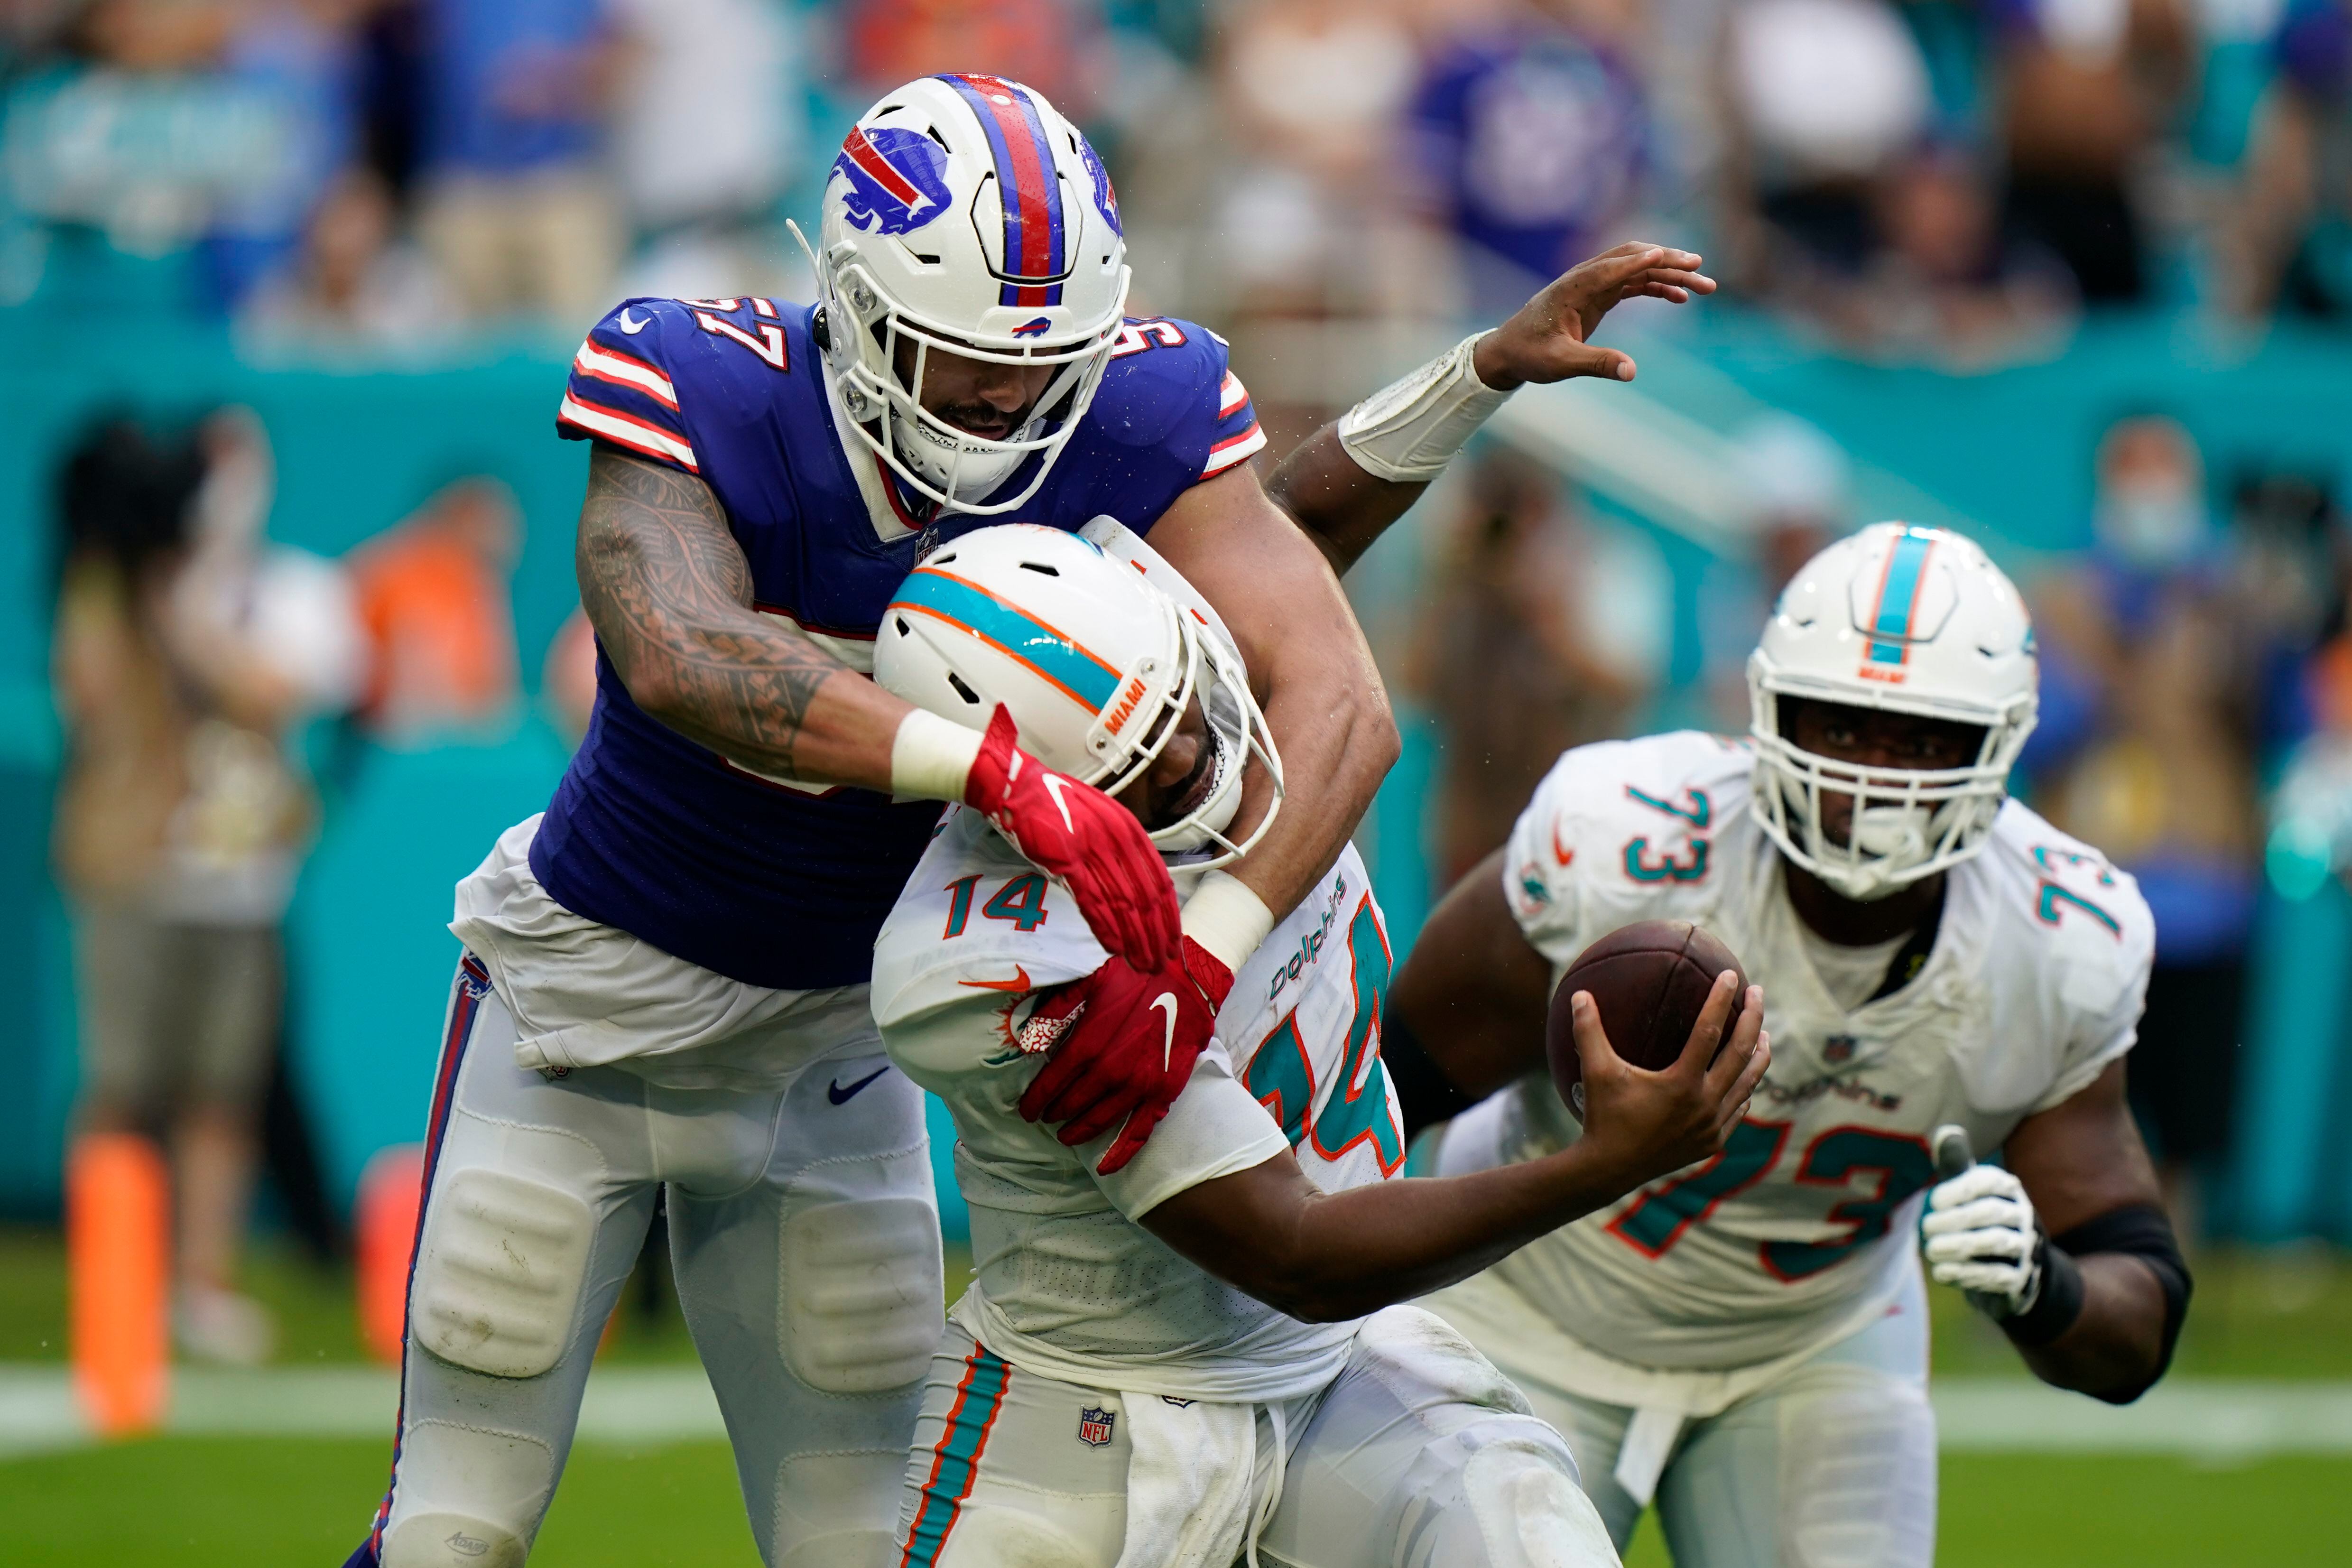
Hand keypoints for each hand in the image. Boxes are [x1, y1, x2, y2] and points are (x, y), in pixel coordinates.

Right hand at [964, 705, 1180, 970]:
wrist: (1016, 785)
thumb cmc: (1054, 803)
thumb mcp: (1098, 818)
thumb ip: (1117, 848)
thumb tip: (1132, 885)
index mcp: (1128, 828)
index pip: (1158, 880)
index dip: (1168, 914)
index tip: (1173, 940)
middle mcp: (1117, 839)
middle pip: (1146, 896)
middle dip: (1157, 934)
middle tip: (1163, 962)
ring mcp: (1092, 849)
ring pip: (1123, 902)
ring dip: (1136, 938)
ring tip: (1144, 963)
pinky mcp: (1066, 859)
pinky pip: (1092, 899)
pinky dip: (1106, 926)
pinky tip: (1116, 947)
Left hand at [1017, 937, 1230, 1174]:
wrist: (1188, 977)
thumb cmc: (1135, 974)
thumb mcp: (1089, 978)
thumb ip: (1057, 1010)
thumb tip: (1028, 1041)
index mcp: (1092, 1041)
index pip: (1055, 1079)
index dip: (1038, 1097)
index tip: (1026, 1109)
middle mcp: (1115, 1068)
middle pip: (1075, 1101)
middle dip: (1056, 1113)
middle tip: (1044, 1119)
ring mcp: (1142, 1083)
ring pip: (1103, 1118)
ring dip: (1081, 1131)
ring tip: (1066, 1136)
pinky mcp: (1165, 1090)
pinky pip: (1141, 1128)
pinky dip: (1123, 1150)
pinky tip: (1106, 1166)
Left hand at [1471, 243, 1717, 390]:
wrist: (1510, 350)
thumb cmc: (1530, 354)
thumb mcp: (1561, 363)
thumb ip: (1595, 364)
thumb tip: (1631, 371)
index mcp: (1573, 288)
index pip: (1611, 268)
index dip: (1640, 261)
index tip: (1667, 256)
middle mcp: (1585, 278)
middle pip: (1633, 258)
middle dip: (1667, 260)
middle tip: (1700, 269)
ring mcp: (1593, 284)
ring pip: (1638, 268)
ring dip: (1670, 273)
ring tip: (1704, 286)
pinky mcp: (1598, 294)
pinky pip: (1634, 283)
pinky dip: (1657, 287)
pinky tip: (1679, 298)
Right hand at [1568, 972, 1768, 1191]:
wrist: (1610, 1170)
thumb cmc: (1602, 1116)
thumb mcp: (1595, 1071)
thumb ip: (1588, 1031)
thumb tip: (1579, 994)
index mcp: (1681, 1083)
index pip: (1709, 1032)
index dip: (1720, 1000)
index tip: (1731, 975)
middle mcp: (1704, 1104)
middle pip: (1741, 1053)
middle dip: (1753, 1019)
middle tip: (1757, 993)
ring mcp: (1712, 1126)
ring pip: (1748, 1083)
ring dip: (1760, 1055)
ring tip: (1765, 1034)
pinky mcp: (1712, 1142)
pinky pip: (1738, 1109)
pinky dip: (1746, 1089)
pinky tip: (1747, 1079)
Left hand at [1922, 1163, 2044, 1317]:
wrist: (2022, 1272)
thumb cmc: (1986, 1222)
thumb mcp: (1973, 1193)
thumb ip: (1957, 1165)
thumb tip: (1945, 1130)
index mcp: (2008, 1190)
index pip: (1986, 1181)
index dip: (1958, 1188)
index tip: (1934, 1201)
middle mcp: (2022, 1215)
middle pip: (1989, 1212)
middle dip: (1953, 1220)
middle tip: (1925, 1229)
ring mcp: (2026, 1248)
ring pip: (1995, 1242)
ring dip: (1958, 1246)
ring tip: (1931, 1250)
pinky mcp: (2022, 1278)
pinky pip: (1997, 1275)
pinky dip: (1967, 1274)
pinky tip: (1943, 1272)